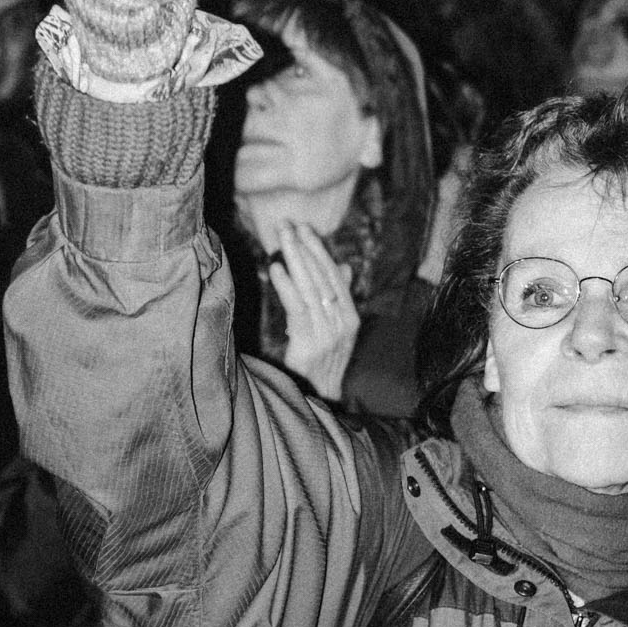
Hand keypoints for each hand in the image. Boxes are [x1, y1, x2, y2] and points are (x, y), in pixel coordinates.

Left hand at [269, 224, 359, 400]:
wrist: (320, 402)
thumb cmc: (322, 366)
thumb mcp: (335, 331)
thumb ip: (338, 299)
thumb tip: (344, 266)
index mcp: (351, 319)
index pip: (336, 277)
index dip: (320, 251)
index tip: (304, 228)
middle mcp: (343, 324)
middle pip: (323, 278)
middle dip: (304, 248)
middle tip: (287, 224)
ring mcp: (328, 335)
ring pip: (311, 288)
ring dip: (294, 260)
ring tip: (281, 237)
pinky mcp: (310, 345)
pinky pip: (298, 309)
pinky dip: (287, 287)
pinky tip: (276, 269)